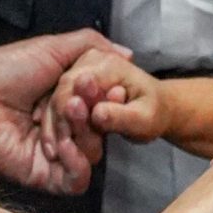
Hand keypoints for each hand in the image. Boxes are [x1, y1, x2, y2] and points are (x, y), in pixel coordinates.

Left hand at [0, 29, 129, 196]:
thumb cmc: (4, 70)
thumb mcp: (53, 47)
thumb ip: (92, 46)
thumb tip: (127, 54)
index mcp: (67, 101)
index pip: (105, 106)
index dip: (111, 98)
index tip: (112, 87)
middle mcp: (64, 128)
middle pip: (102, 130)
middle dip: (95, 112)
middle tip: (78, 97)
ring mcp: (55, 154)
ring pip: (93, 154)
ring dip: (82, 133)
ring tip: (64, 113)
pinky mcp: (43, 176)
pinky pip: (76, 181)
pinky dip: (76, 163)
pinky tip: (61, 145)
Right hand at [48, 46, 170, 146]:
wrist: (156, 107)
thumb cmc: (153, 113)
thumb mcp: (144, 119)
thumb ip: (121, 116)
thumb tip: (96, 114)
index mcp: (108, 64)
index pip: (75, 85)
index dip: (69, 112)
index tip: (68, 138)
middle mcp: (90, 61)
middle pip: (62, 91)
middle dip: (61, 121)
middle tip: (64, 150)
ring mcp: (80, 69)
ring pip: (57, 98)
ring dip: (57, 125)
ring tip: (61, 151)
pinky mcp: (75, 83)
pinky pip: (59, 103)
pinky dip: (57, 124)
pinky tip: (58, 145)